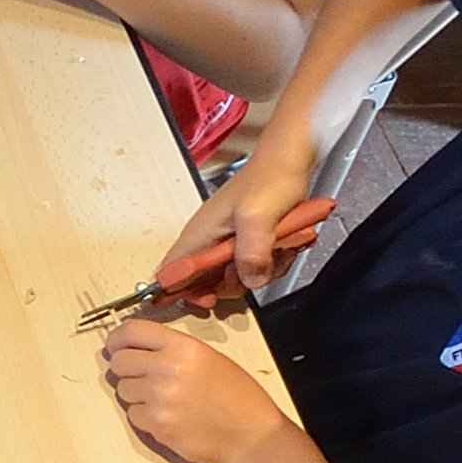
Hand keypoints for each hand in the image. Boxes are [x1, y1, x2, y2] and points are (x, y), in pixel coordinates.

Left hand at [100, 319, 289, 462]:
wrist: (250, 435)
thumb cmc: (238, 398)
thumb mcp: (209, 357)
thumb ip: (172, 349)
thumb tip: (139, 348)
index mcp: (182, 347)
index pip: (131, 331)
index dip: (117, 338)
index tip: (115, 344)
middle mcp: (167, 369)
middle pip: (118, 361)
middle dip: (125, 367)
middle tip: (139, 374)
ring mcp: (158, 398)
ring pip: (122, 389)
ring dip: (136, 393)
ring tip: (164, 398)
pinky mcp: (155, 424)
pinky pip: (132, 414)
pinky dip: (144, 416)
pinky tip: (167, 415)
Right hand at [165, 128, 321, 294]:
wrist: (291, 162)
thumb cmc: (269, 177)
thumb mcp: (258, 216)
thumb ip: (251, 251)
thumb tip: (248, 279)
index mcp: (199, 234)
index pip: (171, 273)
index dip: (181, 292)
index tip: (206, 300)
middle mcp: (210, 241)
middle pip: (208, 284)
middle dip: (236, 283)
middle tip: (254, 270)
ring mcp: (229, 243)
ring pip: (238, 278)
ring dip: (262, 271)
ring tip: (276, 248)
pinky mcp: (248, 243)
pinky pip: (256, 268)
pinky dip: (273, 262)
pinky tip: (283, 245)